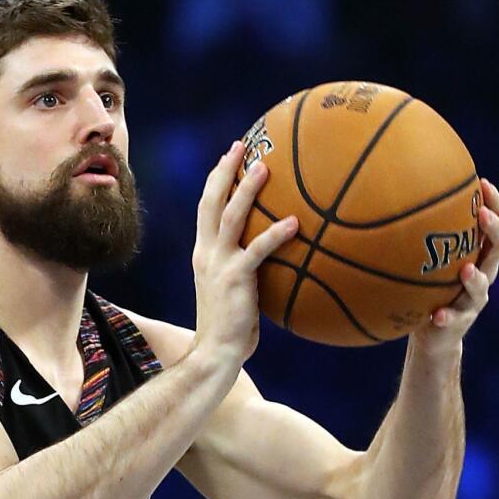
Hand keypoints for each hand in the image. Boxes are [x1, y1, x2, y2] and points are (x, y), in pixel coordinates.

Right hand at [191, 141, 299, 363]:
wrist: (215, 353)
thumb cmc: (231, 327)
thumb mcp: (234, 291)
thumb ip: (246, 269)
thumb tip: (278, 257)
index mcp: (204, 253)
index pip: (206, 208)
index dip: (216, 180)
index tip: (229, 157)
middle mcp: (206, 253)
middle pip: (210, 202)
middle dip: (224, 171)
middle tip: (240, 145)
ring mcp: (218, 264)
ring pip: (230, 217)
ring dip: (246, 190)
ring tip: (265, 167)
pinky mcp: (235, 279)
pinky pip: (257, 250)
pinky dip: (275, 234)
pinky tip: (294, 223)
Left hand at [411, 177, 498, 354]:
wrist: (434, 334)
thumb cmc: (428, 286)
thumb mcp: (427, 258)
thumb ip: (421, 233)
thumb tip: (396, 192)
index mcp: (477, 252)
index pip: (495, 223)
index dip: (495, 204)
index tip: (482, 183)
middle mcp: (482, 272)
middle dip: (494, 230)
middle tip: (483, 215)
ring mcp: (473, 299)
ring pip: (481, 286)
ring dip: (475, 278)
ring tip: (465, 270)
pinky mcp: (459, 322)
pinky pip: (455, 319)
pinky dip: (447, 316)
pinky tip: (436, 314)